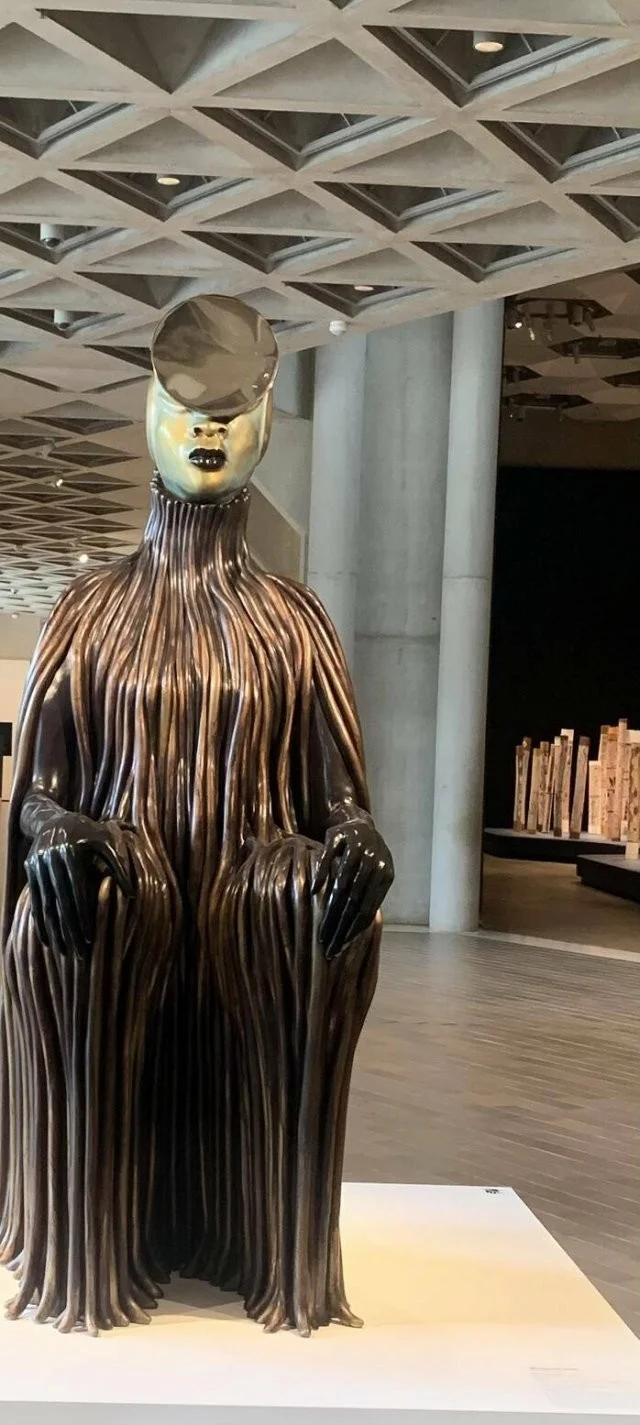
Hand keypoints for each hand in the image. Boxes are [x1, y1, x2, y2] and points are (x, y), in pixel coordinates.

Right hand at [25, 812, 133, 958]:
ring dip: (54, 930)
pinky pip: (36, 900)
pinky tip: (47, 939)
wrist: (51, 819)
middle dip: (70, 930)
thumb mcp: (106, 840)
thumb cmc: (88, 831)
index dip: (83, 916)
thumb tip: (132, 893)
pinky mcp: (30, 869)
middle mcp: (53, 858)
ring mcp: (39, 864)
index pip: (78, 892)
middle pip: (62, 902)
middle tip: (77, 954)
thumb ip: (119, 864)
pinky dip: (41, 920)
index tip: (89, 939)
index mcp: (73, 852)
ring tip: (63, 952)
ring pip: (47, 904)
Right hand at [312, 817, 393, 960]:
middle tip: (328, 944)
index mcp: (386, 873)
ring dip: (330, 908)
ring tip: (321, 927)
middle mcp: (374, 859)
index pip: (369, 907)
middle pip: (355, 899)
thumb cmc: (366, 856)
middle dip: (341, 925)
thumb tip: (359, 932)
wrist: (358, 821)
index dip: (355, 928)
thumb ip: (369, 896)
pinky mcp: (339, 835)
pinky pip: (328, 858)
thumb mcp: (374, 875)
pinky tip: (312, 893)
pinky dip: (321, 875)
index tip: (342, 946)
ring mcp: (358, 846)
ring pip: (343, 882)